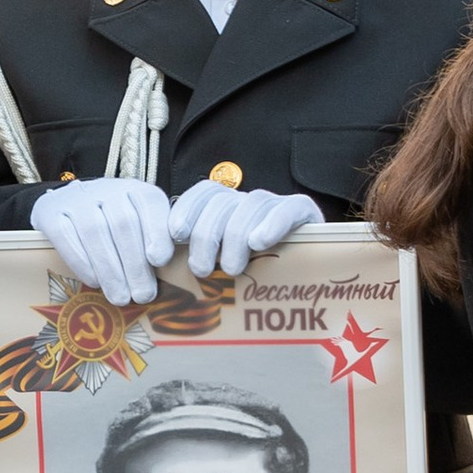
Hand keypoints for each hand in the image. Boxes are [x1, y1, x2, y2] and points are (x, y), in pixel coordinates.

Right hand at [27, 176, 172, 302]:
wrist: (65, 207)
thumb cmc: (110, 226)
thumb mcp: (137, 226)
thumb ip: (155, 243)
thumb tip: (172, 275)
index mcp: (134, 190)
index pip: (150, 203)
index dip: (157, 231)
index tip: (160, 260)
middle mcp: (106, 189)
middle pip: (123, 223)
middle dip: (135, 264)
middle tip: (143, 295)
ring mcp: (76, 199)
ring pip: (95, 232)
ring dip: (110, 270)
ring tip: (121, 297)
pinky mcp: (50, 212)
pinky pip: (66, 237)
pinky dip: (82, 262)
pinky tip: (94, 281)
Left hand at [164, 179, 324, 277]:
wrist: (309, 277)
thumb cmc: (255, 280)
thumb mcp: (221, 269)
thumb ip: (198, 261)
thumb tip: (163, 268)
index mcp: (226, 208)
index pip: (203, 192)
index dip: (187, 209)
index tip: (175, 235)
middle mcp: (248, 201)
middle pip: (222, 202)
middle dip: (206, 235)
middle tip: (201, 270)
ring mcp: (277, 205)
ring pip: (251, 205)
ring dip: (236, 237)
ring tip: (231, 268)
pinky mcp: (304, 213)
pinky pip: (289, 208)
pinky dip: (272, 224)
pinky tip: (259, 243)